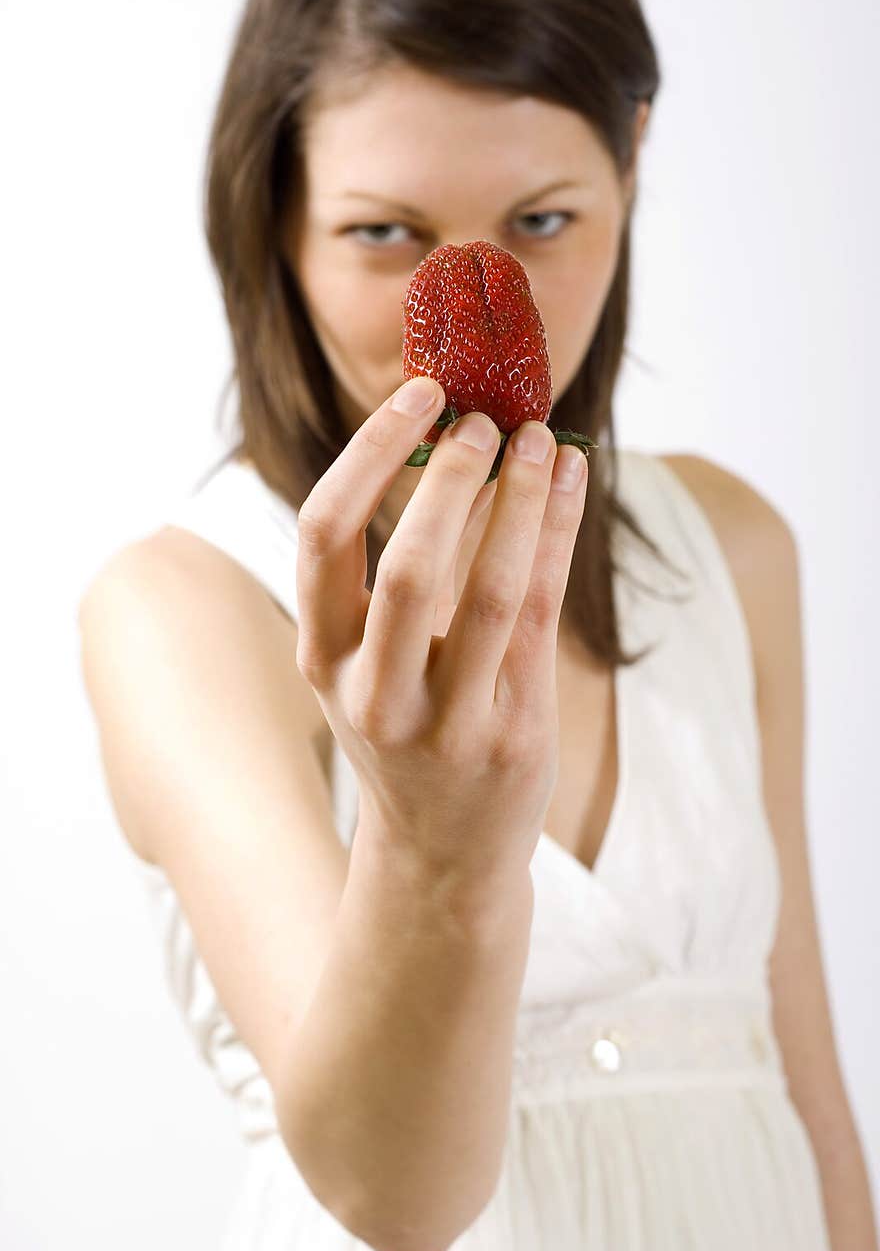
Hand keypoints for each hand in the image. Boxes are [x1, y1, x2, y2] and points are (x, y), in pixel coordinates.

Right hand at [294, 376, 588, 885]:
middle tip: (486, 420)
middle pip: (411, 563)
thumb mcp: (364, 668)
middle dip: (453, 476)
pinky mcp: (514, 732)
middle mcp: (376, 695)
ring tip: (543, 440)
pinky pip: (544, 615)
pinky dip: (559, 537)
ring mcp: (449, 722)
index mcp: (323, 660)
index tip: (417, 397)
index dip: (369, 455)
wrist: (443, 853)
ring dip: (522, 499)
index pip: (323, 536)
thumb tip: (443, 448)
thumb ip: (382, 579)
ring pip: (493, 589)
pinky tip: (572, 484)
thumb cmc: (404, 735)